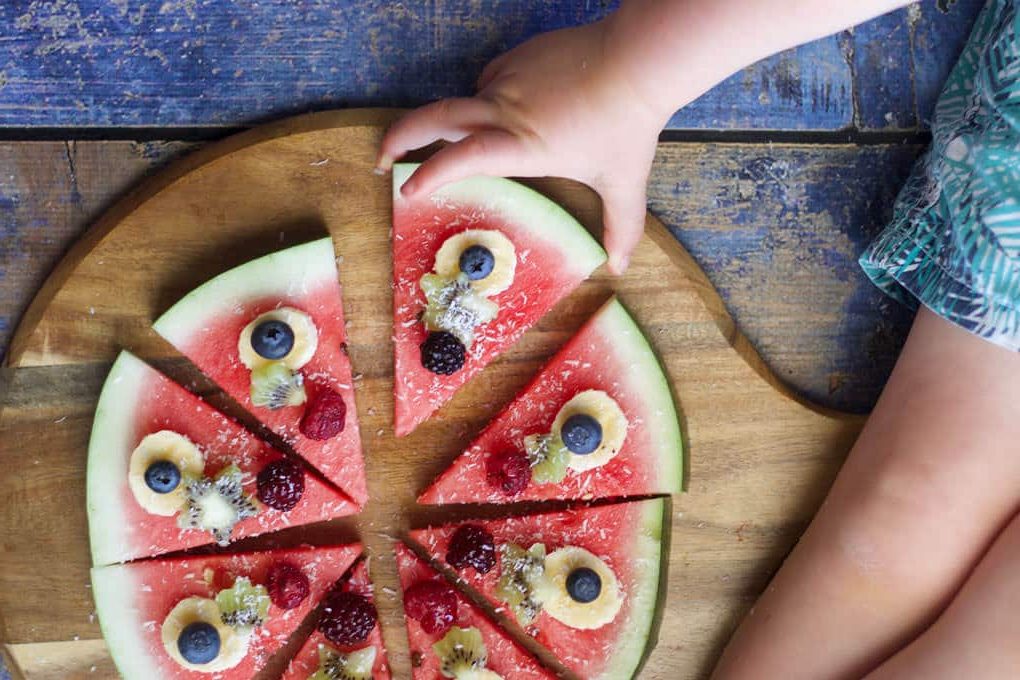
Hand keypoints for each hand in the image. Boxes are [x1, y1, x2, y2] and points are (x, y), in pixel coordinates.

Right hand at [376, 19, 667, 273]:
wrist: (636, 60)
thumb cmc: (626, 126)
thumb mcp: (622, 182)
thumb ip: (621, 227)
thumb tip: (620, 267)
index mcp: (520, 145)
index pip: (458, 159)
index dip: (428, 175)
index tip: (406, 192)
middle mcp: (504, 111)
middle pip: (434, 118)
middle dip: (399, 138)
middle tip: (380, 157)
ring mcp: (507, 80)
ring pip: (465, 100)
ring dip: (456, 121)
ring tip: (478, 139)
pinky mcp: (516, 58)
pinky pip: (488, 81)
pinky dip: (489, 99)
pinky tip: (515, 109)